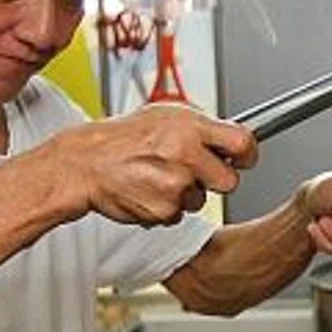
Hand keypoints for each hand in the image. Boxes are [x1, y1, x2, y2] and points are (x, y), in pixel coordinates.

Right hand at [52, 104, 256, 224]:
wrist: (85, 163)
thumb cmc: (123, 139)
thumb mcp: (165, 117)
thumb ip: (200, 128)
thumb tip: (232, 139)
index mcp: (190, 127)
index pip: (242, 143)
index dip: (247, 154)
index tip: (243, 158)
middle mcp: (186, 154)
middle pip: (230, 182)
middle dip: (216, 180)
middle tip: (194, 172)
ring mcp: (176, 184)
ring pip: (202, 200)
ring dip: (185, 193)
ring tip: (157, 176)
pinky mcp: (165, 209)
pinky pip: (179, 215)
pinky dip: (166, 207)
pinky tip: (147, 190)